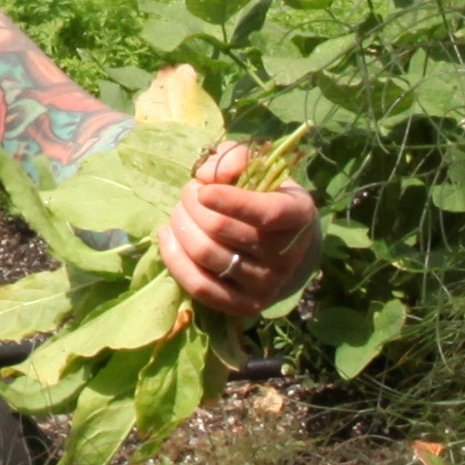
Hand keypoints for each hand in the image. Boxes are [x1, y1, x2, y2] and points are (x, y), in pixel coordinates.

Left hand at [157, 143, 318, 320]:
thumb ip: (235, 158)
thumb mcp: (259, 168)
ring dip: (180, 225)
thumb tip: (209, 175)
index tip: (202, 188)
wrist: (284, 244)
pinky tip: (167, 235)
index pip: (265, 213)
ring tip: (179, 212)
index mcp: (297, 216)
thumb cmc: (266, 196)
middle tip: (188, 192)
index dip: (228, 199)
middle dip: (192, 203)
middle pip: (219, 229)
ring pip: (204, 254)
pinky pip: (199, 286)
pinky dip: (173, 258)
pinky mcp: (245, 306)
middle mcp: (286, 256)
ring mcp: (266, 286)